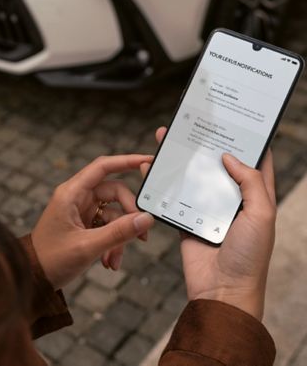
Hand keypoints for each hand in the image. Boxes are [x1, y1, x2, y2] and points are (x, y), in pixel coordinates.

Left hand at [31, 155, 155, 290]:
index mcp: (71, 193)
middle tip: (141, 236)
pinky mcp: (84, 223)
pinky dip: (113, 243)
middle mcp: (77, 197)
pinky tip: (109, 261)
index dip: (126, 161)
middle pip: (114, 192)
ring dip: (120, 237)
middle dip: (129, 215)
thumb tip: (146, 219)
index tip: (148, 161)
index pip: (102, 167)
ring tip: (114, 260)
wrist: (34, 277)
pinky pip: (108, 226)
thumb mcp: (87, 246)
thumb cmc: (52, 259)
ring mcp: (81, 210)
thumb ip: (118, 232)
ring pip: (114, 213)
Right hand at [141, 128, 275, 320]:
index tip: (232, 120)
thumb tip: (229, 156)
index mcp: (255, 197)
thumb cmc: (248, 257)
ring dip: (180, 157)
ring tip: (166, 137)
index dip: (246, 141)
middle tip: (193, 122)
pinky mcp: (186, 216)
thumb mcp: (260, 215)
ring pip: (192, 175)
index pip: (254, 162)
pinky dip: (161, 179)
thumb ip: (249, 183)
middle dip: (205, 143)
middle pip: (217, 163)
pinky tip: (150, 166)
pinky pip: (173, 193)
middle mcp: (231, 198)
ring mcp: (207, 206)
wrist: (220, 290)